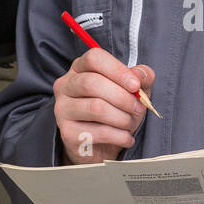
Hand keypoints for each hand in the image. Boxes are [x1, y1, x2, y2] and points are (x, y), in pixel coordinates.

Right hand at [54, 49, 155, 163]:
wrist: (102, 146)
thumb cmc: (116, 110)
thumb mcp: (132, 90)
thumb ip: (140, 78)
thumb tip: (140, 75)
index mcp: (80, 68)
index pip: (94, 58)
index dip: (117, 70)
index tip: (136, 85)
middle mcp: (65, 85)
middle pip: (93, 83)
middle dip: (123, 97)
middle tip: (139, 108)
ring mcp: (63, 109)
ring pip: (96, 108)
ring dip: (122, 118)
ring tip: (131, 124)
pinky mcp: (67, 132)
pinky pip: (99, 132)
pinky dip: (120, 136)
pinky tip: (127, 138)